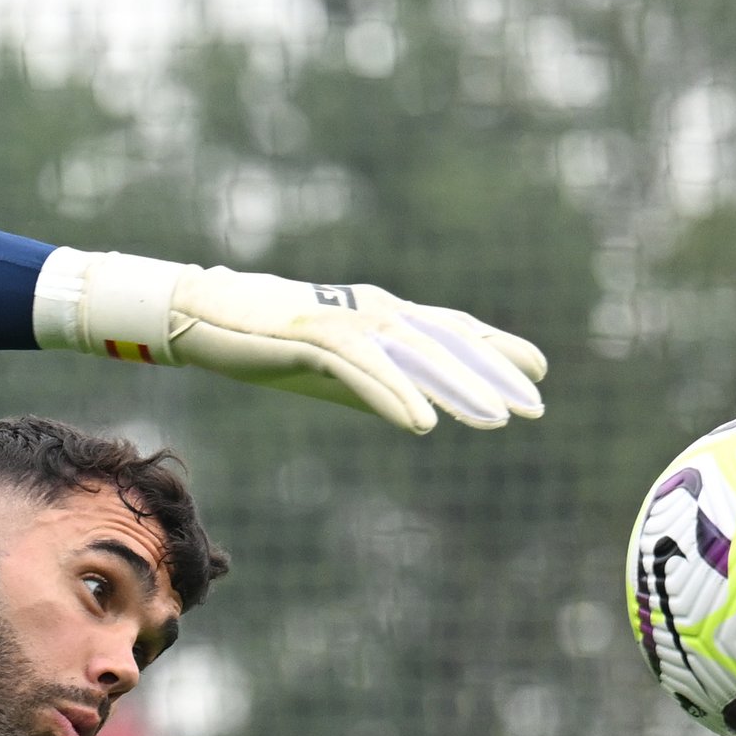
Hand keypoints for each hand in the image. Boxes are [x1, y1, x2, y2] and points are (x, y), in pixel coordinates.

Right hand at [36, 249, 548, 433]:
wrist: (198, 315)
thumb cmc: (261, 343)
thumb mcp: (329, 370)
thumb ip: (374, 382)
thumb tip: (417, 408)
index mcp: (377, 314)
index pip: (449, 331)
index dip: (495, 351)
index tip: (537, 374)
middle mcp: (369, 310)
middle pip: (444, 344)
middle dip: (492, 375)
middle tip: (534, 405)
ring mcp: (342, 321)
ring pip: (414, 355)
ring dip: (457, 389)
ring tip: (493, 420)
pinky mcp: (312, 338)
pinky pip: (365, 371)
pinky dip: (396, 397)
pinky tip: (422, 424)